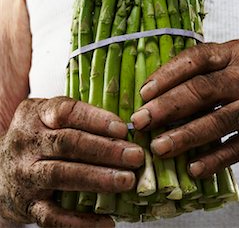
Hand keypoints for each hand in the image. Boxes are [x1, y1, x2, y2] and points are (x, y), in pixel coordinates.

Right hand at [0, 97, 144, 226]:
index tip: (122, 128)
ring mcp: (26, 174)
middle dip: (106, 149)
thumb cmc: (40, 141)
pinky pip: (53, 216)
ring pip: (62, 174)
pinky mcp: (28, 205)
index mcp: (36, 115)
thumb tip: (130, 128)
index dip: (96, 119)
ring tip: (127, 180)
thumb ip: (83, 119)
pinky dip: (81, 222)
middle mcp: (28, 142)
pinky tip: (106, 220)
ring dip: (98, 178)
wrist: (0, 173)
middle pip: (68, 143)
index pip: (65, 111)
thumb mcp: (51, 119)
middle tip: (135, 156)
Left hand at [133, 40, 238, 177]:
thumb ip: (209, 70)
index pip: (196, 58)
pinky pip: (238, 148)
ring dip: (185, 136)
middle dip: (167, 107)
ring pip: (218, 121)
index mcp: (237, 53)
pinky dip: (214, 159)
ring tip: (158, 148)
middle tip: (140, 122)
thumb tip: (159, 90)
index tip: (143, 93)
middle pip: (203, 90)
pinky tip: (193, 168)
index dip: (167, 75)